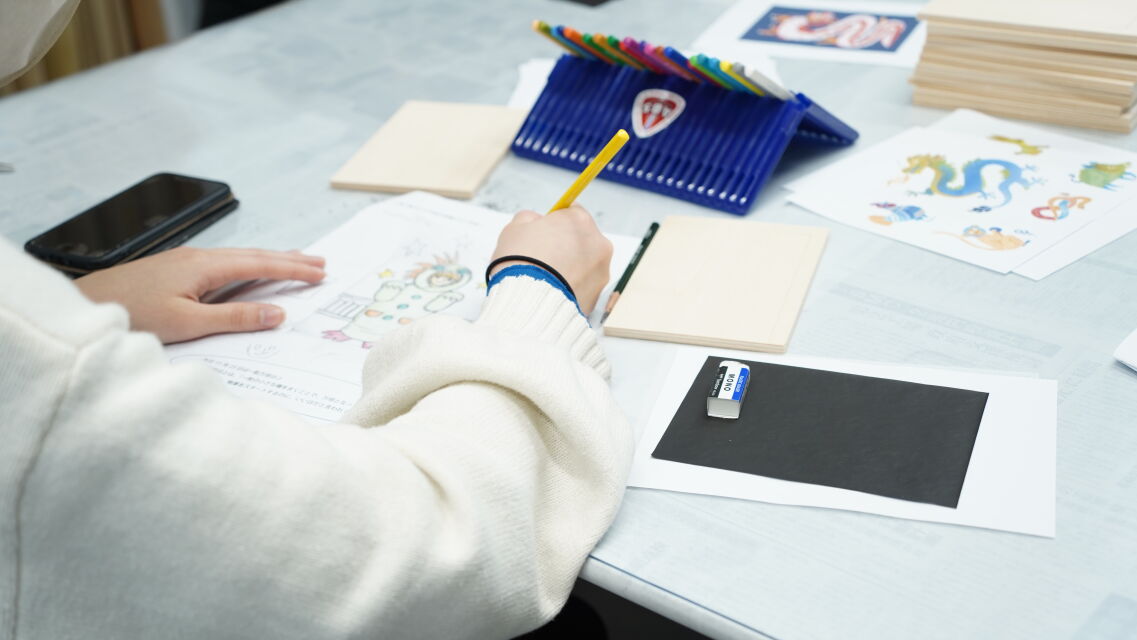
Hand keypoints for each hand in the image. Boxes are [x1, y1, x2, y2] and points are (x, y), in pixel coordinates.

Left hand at [75, 247, 325, 343]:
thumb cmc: (131, 314)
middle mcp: (199, 257)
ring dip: (271, 260)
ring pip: (240, 256)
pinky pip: (225, 262)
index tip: (320, 273)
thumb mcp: (187, 324)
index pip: (261, 264)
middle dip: (290, 259)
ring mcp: (186, 260)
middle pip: (255, 255)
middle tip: (321, 264)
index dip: (293, 269)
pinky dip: (249, 264)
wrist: (83, 305)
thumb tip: (276, 313)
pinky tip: (250, 269)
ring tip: (296, 262)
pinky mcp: (176, 269)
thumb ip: (234, 318)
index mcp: (205, 266)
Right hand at [489, 205, 612, 313]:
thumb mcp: (515, 228)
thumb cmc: (520, 262)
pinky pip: (584, 286)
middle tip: (542, 258)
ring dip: (571, 268)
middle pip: (582, 239)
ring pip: (585, 264)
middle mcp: (598, 244)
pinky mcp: (597, 296)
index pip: (572, 213)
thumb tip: (536, 223)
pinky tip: (553, 291)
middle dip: (566, 246)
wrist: (526, 302)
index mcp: (580, 221)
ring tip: (546, 278)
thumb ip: (529, 219)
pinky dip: (572, 287)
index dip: (555, 223)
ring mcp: (601, 272)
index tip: (543, 233)